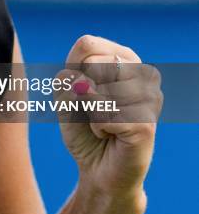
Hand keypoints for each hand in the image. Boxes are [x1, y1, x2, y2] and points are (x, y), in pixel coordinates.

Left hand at [55, 35, 162, 201]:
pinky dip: (97, 128)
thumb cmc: (83, 127)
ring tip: (105, 124)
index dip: (72, 70)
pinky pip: (104, 116)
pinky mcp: (147, 122)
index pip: (87, 44)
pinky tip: (111, 135)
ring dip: (90, 113)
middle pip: (92, 65)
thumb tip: (84, 84)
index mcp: (125, 58)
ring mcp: (150, 96)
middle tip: (96, 111)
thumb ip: (66, 81)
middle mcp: (144, 72)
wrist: (99, 169)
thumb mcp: (64, 97)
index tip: (83, 90)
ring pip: (97, 91)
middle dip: (82, 93)